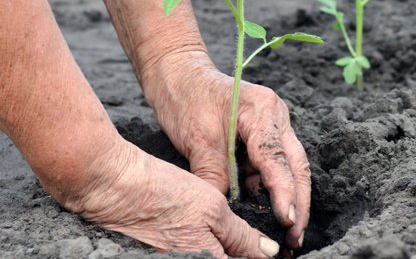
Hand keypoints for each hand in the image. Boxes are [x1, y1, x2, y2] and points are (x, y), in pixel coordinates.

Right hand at [51, 139, 280, 258]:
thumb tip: (268, 254)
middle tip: (265, 245)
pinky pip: (199, 257)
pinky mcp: (166, 258)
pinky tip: (221, 238)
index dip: (261, 258)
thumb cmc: (163, 193)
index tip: (278, 253)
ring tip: (247, 241)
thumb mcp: (212, 209)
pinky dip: (213, 249)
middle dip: (246, 254)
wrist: (113, 188)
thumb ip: (241, 237)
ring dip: (232, 252)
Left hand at [140, 51, 310, 251]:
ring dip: (290, 196)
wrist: (178, 73)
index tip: (287, 221)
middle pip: (297, 165)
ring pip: (291, 166)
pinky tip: (266, 208)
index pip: (278, 159)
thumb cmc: (185, 98)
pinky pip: (274, 163)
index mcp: (263, 111)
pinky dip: (271, 186)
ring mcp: (275, 123)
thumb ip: (214, 175)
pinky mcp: (266, 132)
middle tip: (296, 236)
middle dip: (300, 202)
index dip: (284, 193)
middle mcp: (277, 116)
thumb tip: (225, 211)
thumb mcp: (197, 140)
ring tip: (287, 230)